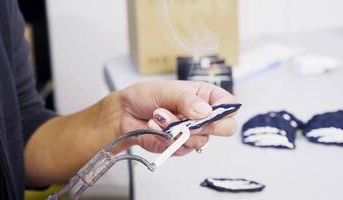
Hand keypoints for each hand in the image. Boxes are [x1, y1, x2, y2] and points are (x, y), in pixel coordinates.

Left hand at [117, 80, 237, 155]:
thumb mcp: (166, 91)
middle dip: (202, 125)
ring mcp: (193, 132)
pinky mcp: (180, 145)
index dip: (225, 112)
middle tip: (185, 119)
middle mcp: (202, 115)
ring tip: (159, 116)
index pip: (229, 106)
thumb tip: (204, 111)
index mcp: (205, 96)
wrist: (125, 113)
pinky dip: (166, 138)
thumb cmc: (145, 96)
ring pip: (200, 140)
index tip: (209, 113)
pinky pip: (182, 148)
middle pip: (223, 128)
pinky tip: (155, 126)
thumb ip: (186, 101)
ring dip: (177, 129)